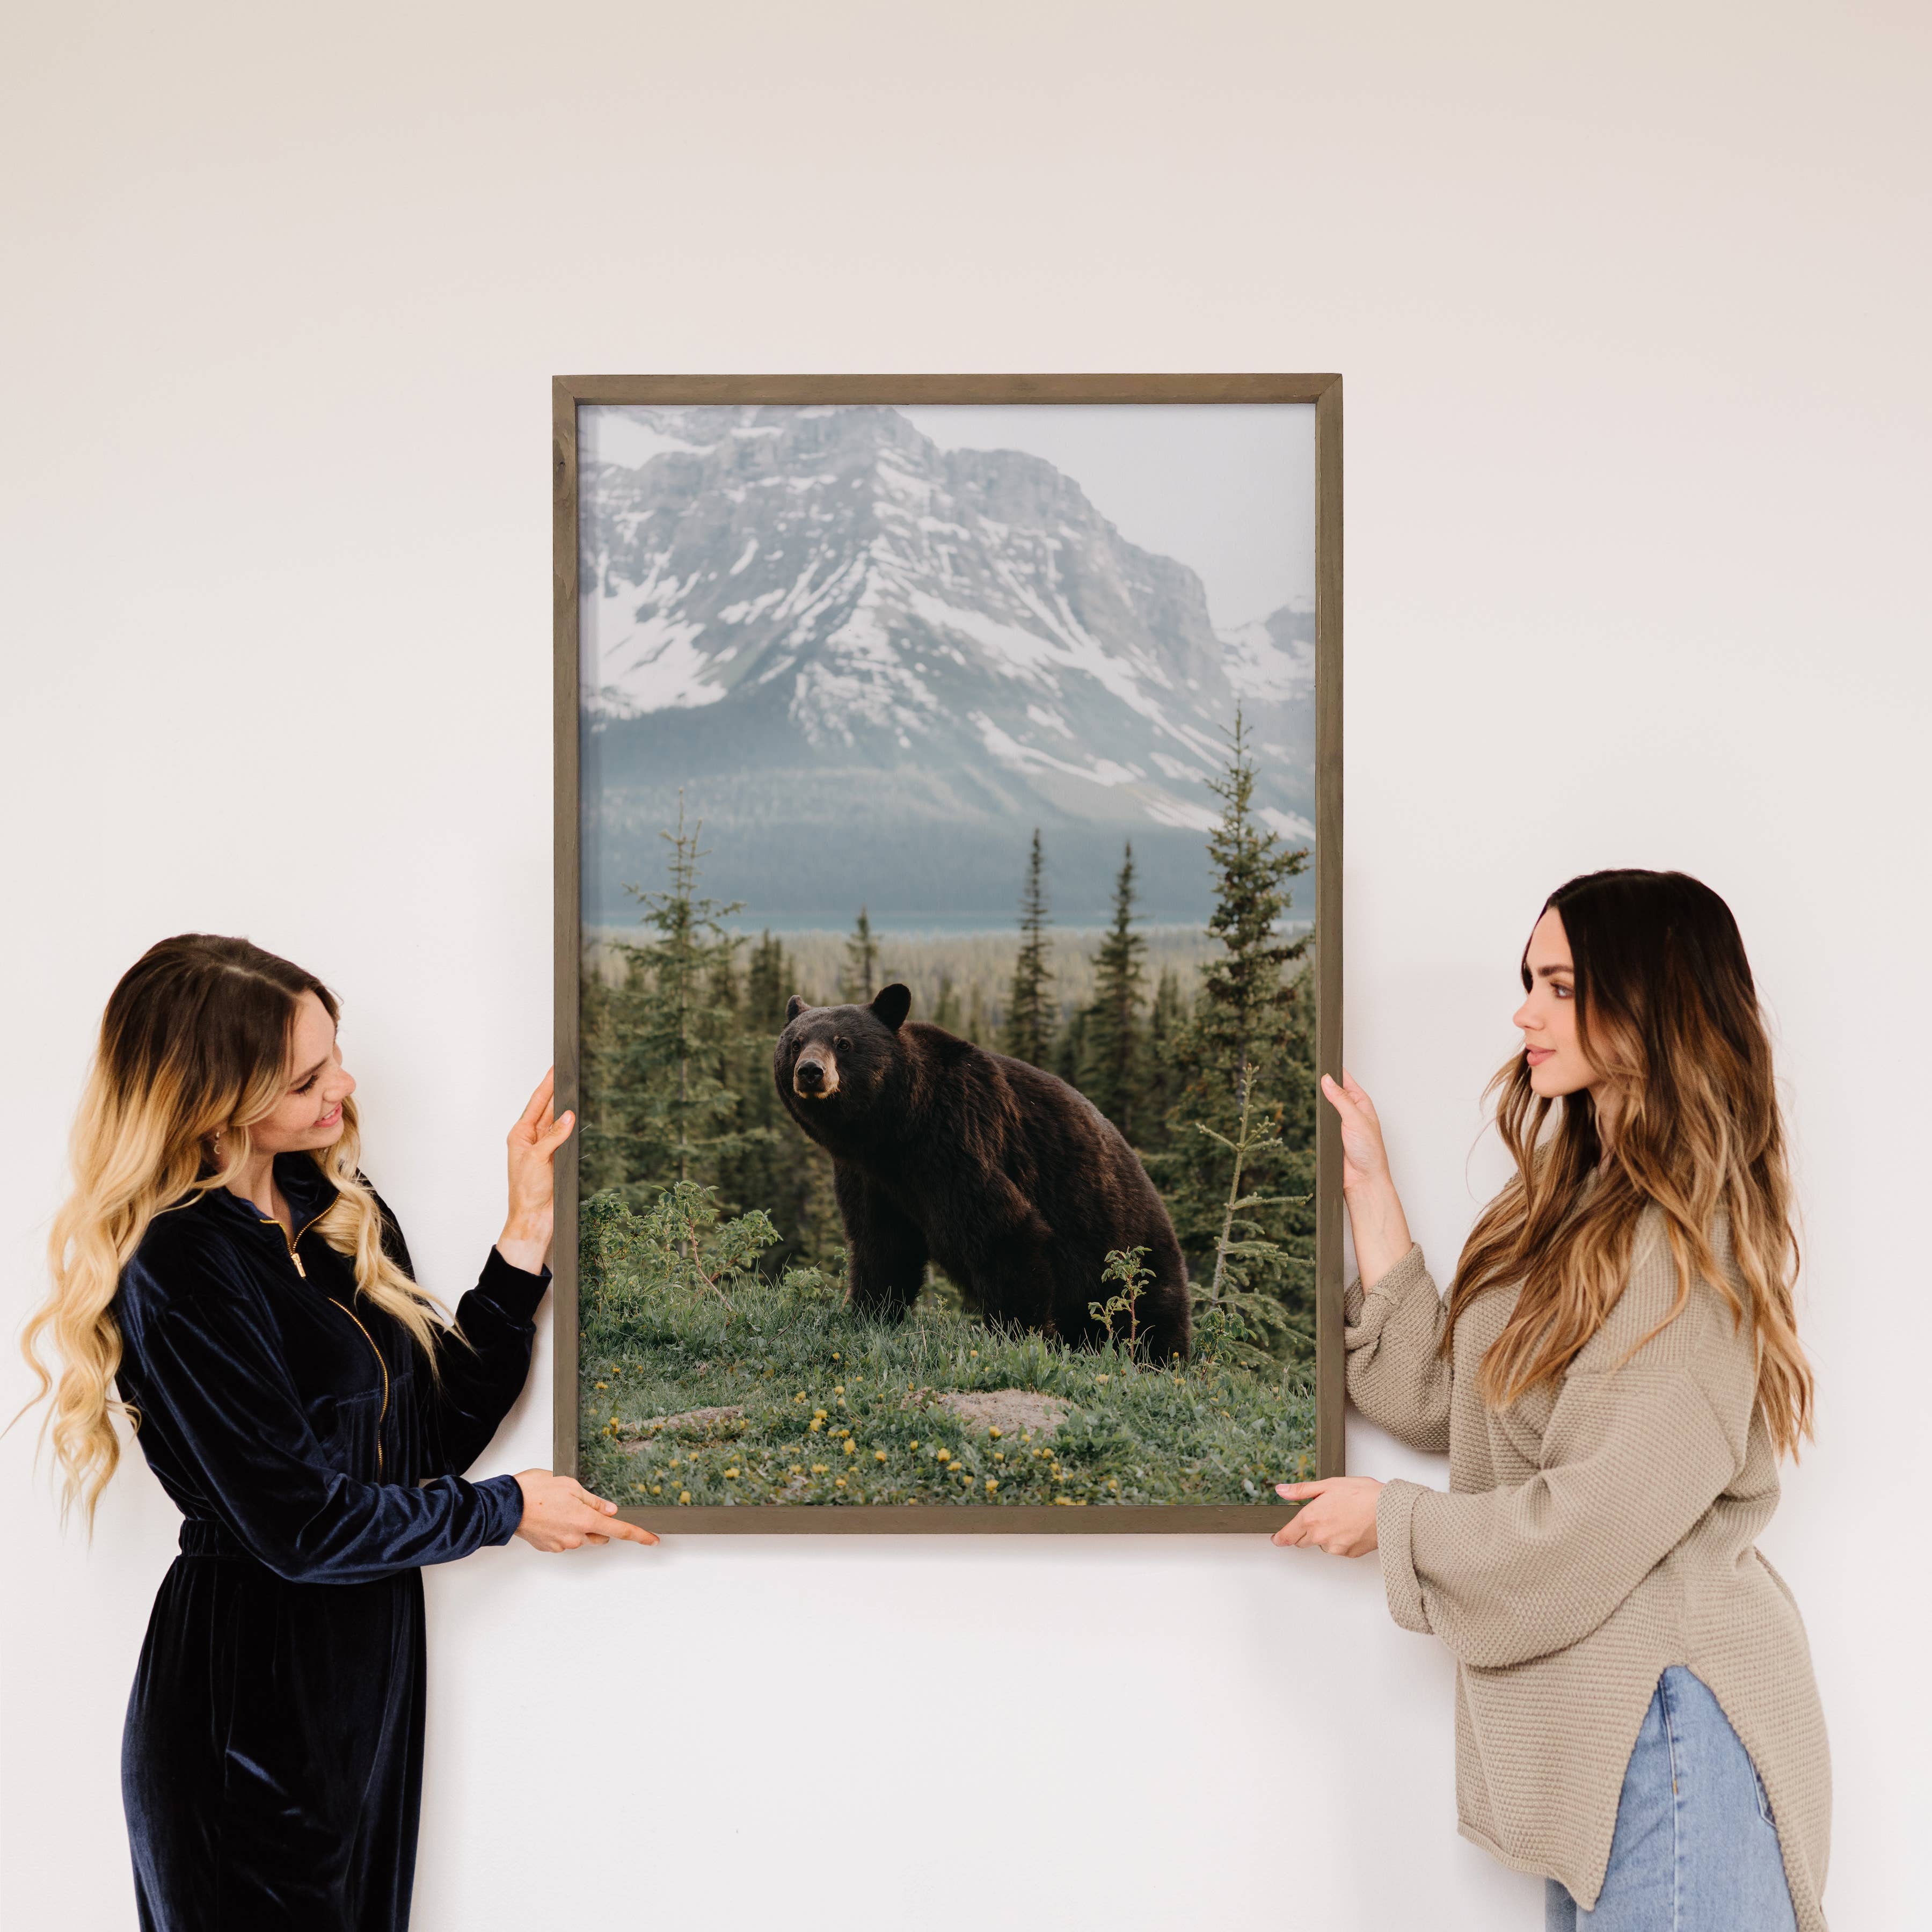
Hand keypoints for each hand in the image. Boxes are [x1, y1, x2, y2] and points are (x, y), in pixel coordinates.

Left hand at [498, 1069, 572, 1273]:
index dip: (547, 1084)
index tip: (556, 1068)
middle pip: (549, 1109)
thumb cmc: (527, 1192)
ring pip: (561, 1122)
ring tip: (581, 1091)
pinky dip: (577, 1128)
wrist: (535, 1219)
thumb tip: (569, 1116)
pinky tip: (585, 1120)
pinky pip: (570, 1138)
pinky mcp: (560, 1159)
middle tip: (572, 1074)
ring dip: (570, 1110)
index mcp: (521, 1135)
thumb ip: (554, 1136)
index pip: (537, 1103)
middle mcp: (534, 1139)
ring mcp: (548, 1149)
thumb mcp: (538, 1159)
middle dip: (560, 1092)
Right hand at [511, 1470, 658, 1551]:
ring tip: (559, 1506)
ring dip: (577, 1525)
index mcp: (585, 1520)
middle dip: (597, 1523)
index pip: (619, 1530)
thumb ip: (593, 1501)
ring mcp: (561, 1544)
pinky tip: (550, 1515)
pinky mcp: (548, 1547)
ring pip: (580, 1537)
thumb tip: (610, 1510)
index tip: (652, 1540)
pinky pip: (564, 1539)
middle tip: (581, 1504)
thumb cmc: (535, 1490)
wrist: (506, 1505)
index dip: (639, 1535)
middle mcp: (575, 1537)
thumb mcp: (571, 1486)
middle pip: (599, 1534)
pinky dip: (562, 1529)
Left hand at [1271, 1476, 1381, 1555]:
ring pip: (1322, 1545)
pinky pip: (1339, 1549)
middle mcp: (1321, 1537)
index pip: (1287, 1536)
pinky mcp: (1349, 1554)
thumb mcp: (1328, 1484)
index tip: (1277, 1539)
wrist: (1389, 1510)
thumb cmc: (1362, 1494)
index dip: (1280, 1538)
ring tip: (1342, 1517)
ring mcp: (1335, 1548)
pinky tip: (1351, 1526)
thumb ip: (1302, 1490)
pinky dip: (1341, 1540)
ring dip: (1325, 1535)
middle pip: (1303, 1541)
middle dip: (1306, 1532)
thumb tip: (1282, 1491)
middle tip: (1320, 1517)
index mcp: (1311, 1519)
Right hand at [1319, 1070, 1412, 1289]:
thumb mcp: (1355, 1119)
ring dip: (1319, 1102)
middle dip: (1324, 1084)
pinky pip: (1320, 1123)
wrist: (1363, 1181)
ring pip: (1325, 1107)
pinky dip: (1315, 1118)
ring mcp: (1340, 1125)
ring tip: (1308, 1090)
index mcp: (1362, 1104)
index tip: (1324, 1059)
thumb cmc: (1369, 1152)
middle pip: (1334, 1092)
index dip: (1336, 1071)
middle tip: (1311, 1072)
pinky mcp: (1331, 1138)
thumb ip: (1340, 1099)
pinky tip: (1308, 1114)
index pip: (1347, 1081)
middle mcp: (1351, 1113)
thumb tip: (1327, 1080)